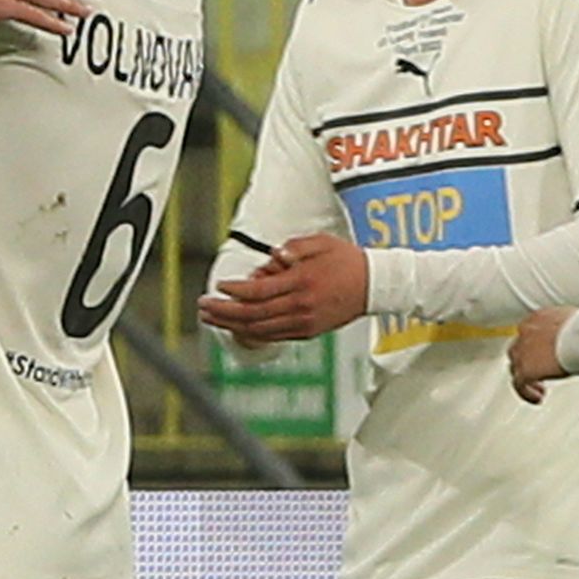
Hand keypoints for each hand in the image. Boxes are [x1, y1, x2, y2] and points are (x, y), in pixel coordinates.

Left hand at [194, 232, 370, 343]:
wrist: (374, 286)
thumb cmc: (347, 261)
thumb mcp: (321, 242)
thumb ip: (295, 247)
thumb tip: (273, 256)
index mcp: (301, 282)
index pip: (259, 290)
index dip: (235, 290)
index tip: (219, 286)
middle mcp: (301, 306)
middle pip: (253, 314)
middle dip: (224, 312)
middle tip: (203, 307)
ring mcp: (304, 322)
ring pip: (260, 329)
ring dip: (232, 325)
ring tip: (211, 319)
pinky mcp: (308, 332)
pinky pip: (274, 336)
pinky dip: (252, 333)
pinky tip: (237, 327)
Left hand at [510, 309, 570, 401]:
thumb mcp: (575, 324)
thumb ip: (568, 331)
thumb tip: (578, 338)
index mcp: (538, 318)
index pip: (529, 333)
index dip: (535, 346)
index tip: (544, 355)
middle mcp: (526, 332)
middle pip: (518, 350)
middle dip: (528, 362)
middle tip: (540, 372)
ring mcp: (523, 351)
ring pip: (515, 367)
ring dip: (526, 379)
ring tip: (539, 389)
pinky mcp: (525, 370)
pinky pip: (519, 385)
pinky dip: (527, 393)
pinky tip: (538, 398)